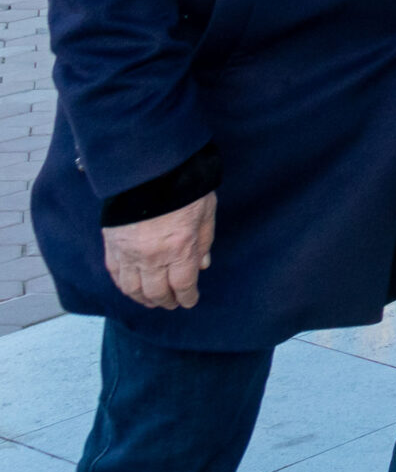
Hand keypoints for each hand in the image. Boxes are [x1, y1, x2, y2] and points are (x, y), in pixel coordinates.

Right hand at [104, 192, 216, 310]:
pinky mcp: (111, 245)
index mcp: (180, 248)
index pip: (182, 285)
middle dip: (166, 301)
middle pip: (156, 292)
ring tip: (152, 301)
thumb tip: (202, 265)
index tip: (190, 301)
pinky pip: (116, 274)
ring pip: (132, 288)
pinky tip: (131, 288)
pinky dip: (124, 285)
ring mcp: (128, 252)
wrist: (148, 168)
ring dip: (143, 298)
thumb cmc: (184, 186)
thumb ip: (204, 241)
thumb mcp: (206, 212)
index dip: (187, 297)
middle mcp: (152, 256)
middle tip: (172, 304)